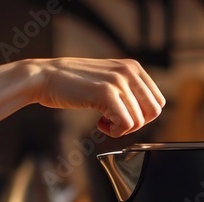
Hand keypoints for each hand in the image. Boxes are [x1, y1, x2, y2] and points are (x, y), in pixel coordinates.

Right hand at [28, 58, 165, 136]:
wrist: (45, 77)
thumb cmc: (73, 83)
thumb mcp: (108, 79)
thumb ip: (128, 89)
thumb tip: (146, 113)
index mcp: (133, 67)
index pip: (158, 101)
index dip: (142, 116)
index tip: (123, 116)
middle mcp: (129, 71)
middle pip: (154, 112)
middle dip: (136, 124)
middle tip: (115, 122)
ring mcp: (118, 80)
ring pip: (139, 120)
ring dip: (121, 129)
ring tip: (103, 121)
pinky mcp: (106, 92)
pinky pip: (126, 123)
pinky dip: (114, 131)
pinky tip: (99, 123)